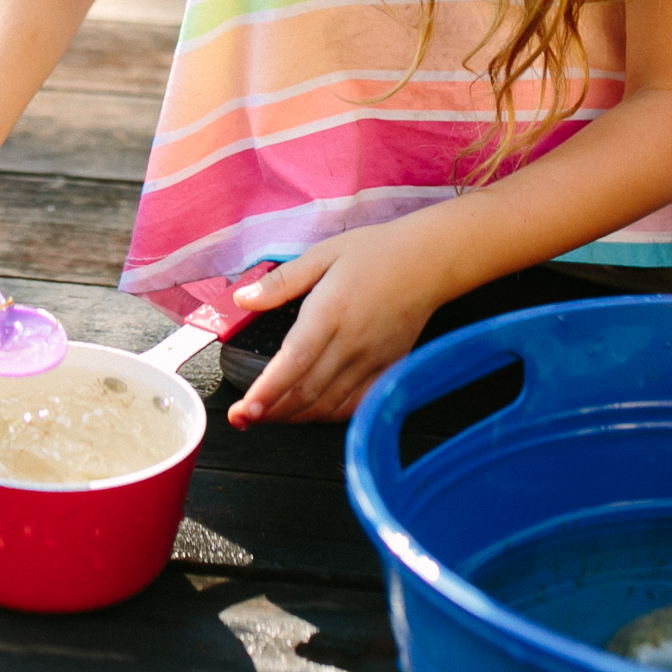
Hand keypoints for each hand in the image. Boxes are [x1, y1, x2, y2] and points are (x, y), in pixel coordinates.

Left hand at [227, 218, 447, 427]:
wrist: (430, 261)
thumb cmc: (375, 253)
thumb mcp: (322, 254)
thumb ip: (281, 282)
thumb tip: (241, 298)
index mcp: (330, 312)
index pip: (294, 362)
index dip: (268, 391)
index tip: (245, 409)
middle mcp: (352, 343)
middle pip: (306, 392)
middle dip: (270, 411)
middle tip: (241, 418)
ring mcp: (372, 360)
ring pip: (328, 404)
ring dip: (294, 417)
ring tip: (267, 417)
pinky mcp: (387, 369)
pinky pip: (356, 404)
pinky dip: (329, 415)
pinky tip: (309, 413)